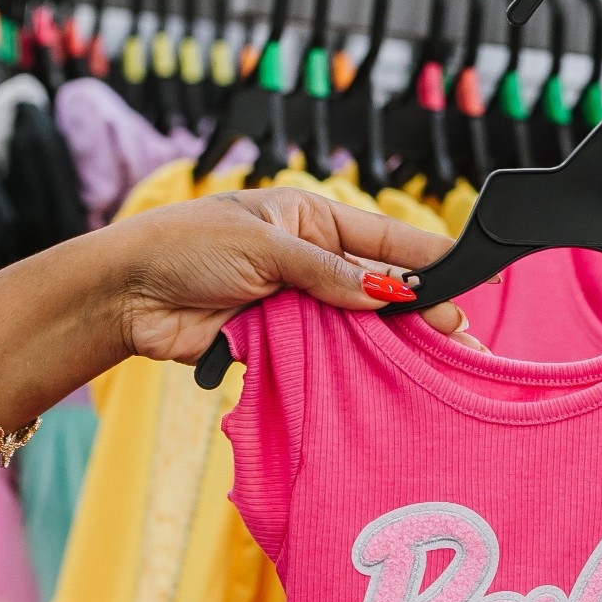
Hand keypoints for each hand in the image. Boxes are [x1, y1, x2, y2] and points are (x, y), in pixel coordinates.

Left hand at [107, 186, 483, 365]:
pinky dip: (354, 370)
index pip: (384, 239)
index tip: (474, 277)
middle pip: (379, 289)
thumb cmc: (183, 246)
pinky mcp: (280, 345)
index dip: (430, 259)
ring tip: (438, 364)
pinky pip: (327, 360)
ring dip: (393, 346)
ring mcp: (297, 306)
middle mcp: (310, 262)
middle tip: (463, 337)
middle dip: (422, 311)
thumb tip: (385, 293)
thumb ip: (327, 273)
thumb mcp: (263, 246)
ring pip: (359, 329)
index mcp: (310, 220)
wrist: (127, 296)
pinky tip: (388, 381)